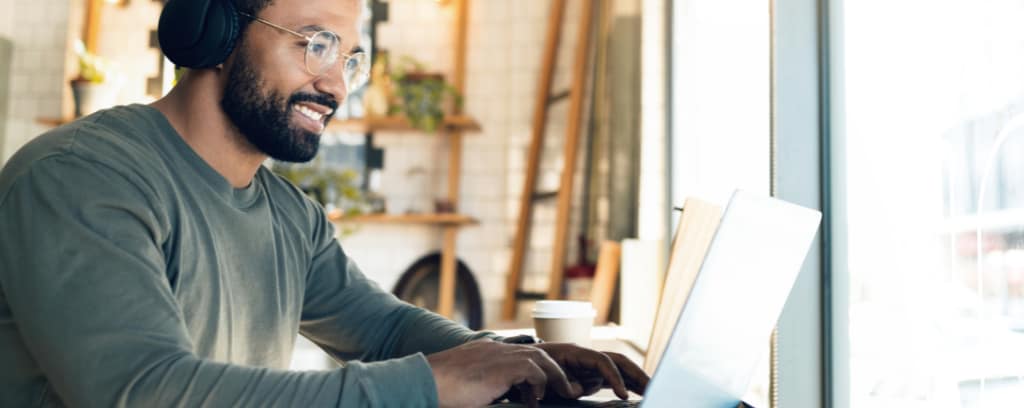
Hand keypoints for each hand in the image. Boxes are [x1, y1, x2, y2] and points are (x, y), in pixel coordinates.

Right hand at [426, 339, 582, 407]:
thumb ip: (484, 389)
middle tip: (564, 387)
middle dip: (554, 369)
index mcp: (486, 353)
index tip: (542, 388)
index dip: (536, 369)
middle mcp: (495, 349)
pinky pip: (533, 370)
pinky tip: (535, 399)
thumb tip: (490, 398)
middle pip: (537, 351)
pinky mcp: (500, 366)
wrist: (424, 380)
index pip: (519, 354)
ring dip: (554, 376)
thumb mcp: (467, 386)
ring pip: (540, 358)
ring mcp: (498, 355)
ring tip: (562, 393)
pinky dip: (540, 383)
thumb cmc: (440, 389)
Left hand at [532, 343, 649, 400]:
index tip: (622, 394)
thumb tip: (576, 390)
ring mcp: (591, 366)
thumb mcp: (543, 374)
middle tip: (652, 388)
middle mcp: (588, 356)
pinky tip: (639, 393)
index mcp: (576, 352)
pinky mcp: (591, 376)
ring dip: (637, 379)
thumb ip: (561, 382)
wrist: (524, 362)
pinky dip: (627, 385)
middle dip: (636, 374)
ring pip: (620, 370)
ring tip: (653, 391)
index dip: (614, 377)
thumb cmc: (532, 367)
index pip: (603, 361)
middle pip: (619, 361)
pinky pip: (613, 379)